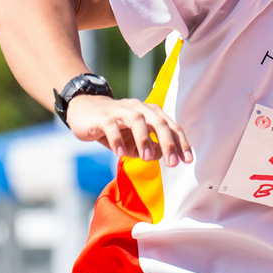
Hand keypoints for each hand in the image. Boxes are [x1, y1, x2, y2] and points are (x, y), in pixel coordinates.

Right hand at [66, 95, 192, 166]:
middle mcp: (140, 109)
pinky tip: (120, 154)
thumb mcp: (134, 141)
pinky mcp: (103, 116)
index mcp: (151, 113)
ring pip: (137, 121)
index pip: (171, 127)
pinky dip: (117, 140)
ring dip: (144, 139)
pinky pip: (112, 126)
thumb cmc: (116, 128)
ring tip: (147, 158)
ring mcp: (121, 111)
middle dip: (168, 143)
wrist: (85, 111)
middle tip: (173, 163)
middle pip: (159, 122)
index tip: (188, 160)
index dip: (181, 143)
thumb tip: (162, 155)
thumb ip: (150, 148)